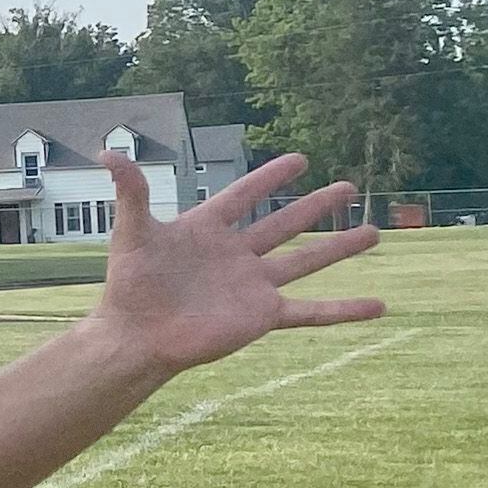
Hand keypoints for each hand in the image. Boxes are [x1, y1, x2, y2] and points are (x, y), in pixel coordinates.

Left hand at [89, 152, 383, 374]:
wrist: (134, 337)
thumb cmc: (129, 287)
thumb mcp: (131, 233)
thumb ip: (130, 191)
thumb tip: (108, 150)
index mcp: (208, 230)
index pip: (245, 195)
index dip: (270, 178)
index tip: (300, 159)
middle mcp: (236, 255)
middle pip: (284, 224)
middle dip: (316, 206)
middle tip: (348, 187)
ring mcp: (252, 285)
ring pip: (305, 261)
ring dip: (339, 247)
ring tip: (373, 232)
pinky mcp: (262, 315)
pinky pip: (311, 311)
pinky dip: (345, 310)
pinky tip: (379, 306)